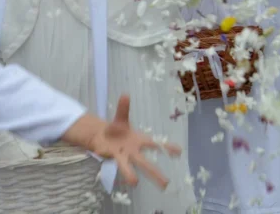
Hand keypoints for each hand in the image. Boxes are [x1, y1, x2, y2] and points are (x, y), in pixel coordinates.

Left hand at [63, 96, 180, 188]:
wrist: (100, 136)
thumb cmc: (115, 129)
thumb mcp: (120, 118)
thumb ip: (124, 108)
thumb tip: (125, 94)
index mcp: (139, 140)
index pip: (155, 145)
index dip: (167, 148)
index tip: (180, 152)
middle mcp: (132, 151)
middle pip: (145, 163)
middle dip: (155, 173)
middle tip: (166, 184)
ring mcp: (122, 156)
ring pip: (128, 167)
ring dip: (130, 174)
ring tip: (135, 182)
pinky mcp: (111, 158)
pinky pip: (113, 161)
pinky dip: (110, 159)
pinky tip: (112, 167)